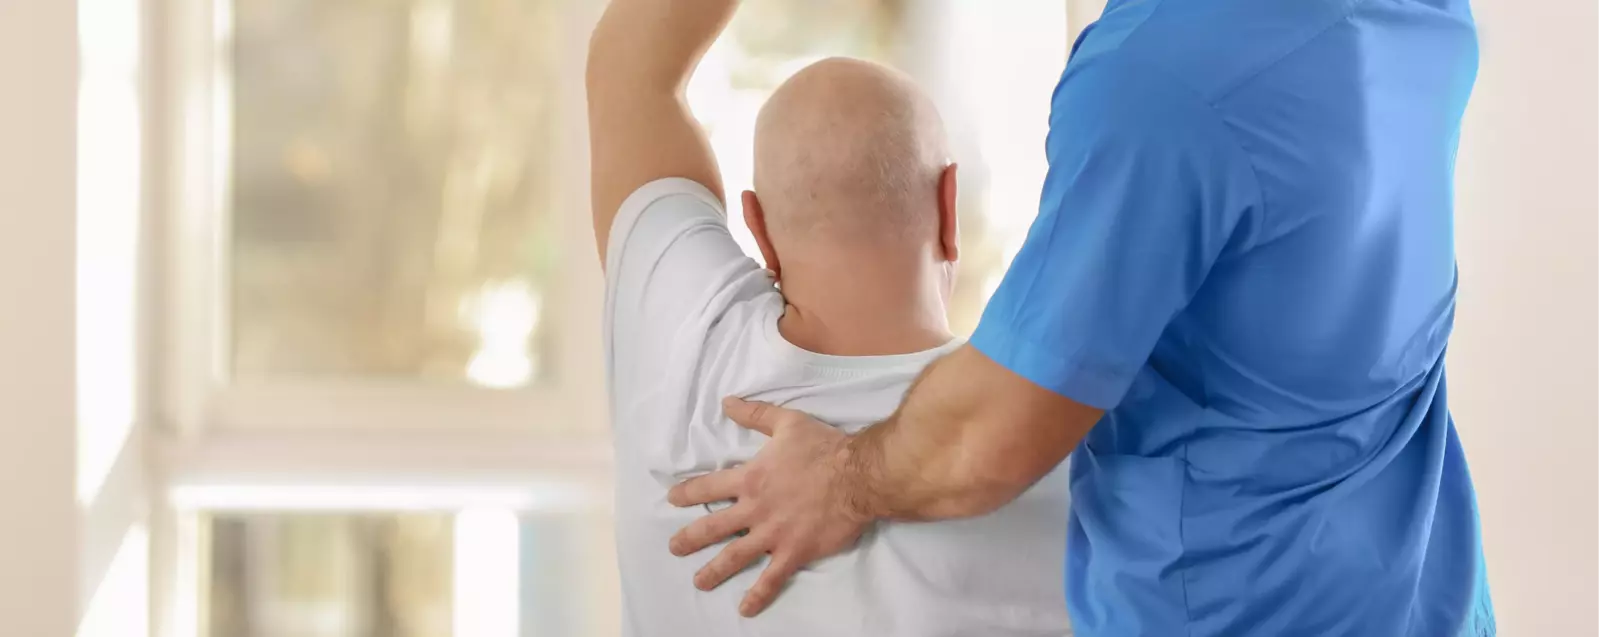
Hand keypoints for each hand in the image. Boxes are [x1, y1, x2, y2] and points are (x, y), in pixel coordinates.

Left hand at [667, 397, 873, 616]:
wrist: (857, 476)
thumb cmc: (825, 448)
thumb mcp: (787, 423)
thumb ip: (755, 414)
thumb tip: (727, 402)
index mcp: (751, 478)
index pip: (708, 487)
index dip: (687, 493)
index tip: (672, 499)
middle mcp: (755, 509)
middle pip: (712, 527)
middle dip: (690, 539)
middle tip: (674, 548)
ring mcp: (773, 534)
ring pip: (735, 557)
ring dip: (713, 571)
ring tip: (699, 582)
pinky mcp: (794, 551)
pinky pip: (771, 578)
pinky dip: (757, 595)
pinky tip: (744, 609)